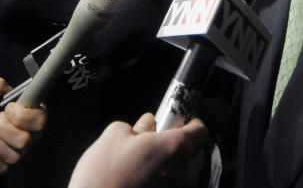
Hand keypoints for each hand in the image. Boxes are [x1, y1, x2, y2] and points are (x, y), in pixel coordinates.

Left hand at [0, 77, 46, 174]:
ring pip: (12, 156)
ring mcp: (21, 153)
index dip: (20, 115)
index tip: (9, 107)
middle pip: (23, 140)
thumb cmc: (0, 103)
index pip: (39, 121)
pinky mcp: (5, 165)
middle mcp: (33, 137)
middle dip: (2, 127)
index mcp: (37, 116)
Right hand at [69, 112, 208, 187]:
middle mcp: (183, 175)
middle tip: (162, 140)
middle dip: (184, 145)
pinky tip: (146, 179)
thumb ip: (137, 126)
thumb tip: (148, 123)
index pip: (199, 132)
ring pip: (187, 175)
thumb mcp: (114, 136)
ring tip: (150, 163)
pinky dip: (167, 181)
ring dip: (175, 166)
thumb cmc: (102, 174)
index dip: (192, 123)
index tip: (183, 120)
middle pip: (196, 155)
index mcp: (173, 149)